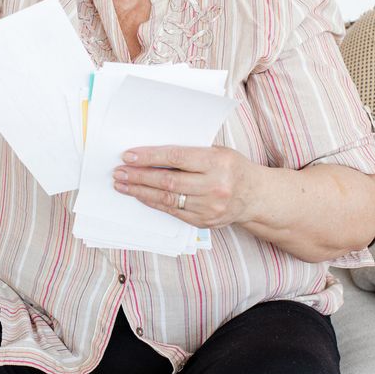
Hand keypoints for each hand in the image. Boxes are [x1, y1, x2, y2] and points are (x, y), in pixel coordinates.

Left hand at [111, 145, 256, 228]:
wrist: (255, 196)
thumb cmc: (233, 168)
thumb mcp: (218, 152)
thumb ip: (191, 152)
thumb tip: (153, 152)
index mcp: (218, 162)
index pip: (177, 157)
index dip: (150, 157)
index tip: (129, 156)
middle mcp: (215, 186)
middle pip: (168, 181)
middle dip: (139, 176)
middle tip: (119, 172)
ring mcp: (209, 207)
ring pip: (167, 199)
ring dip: (140, 191)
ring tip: (123, 184)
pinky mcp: (204, 222)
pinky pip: (172, 212)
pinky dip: (153, 202)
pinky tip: (140, 195)